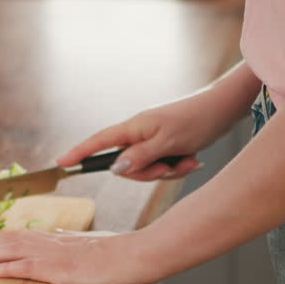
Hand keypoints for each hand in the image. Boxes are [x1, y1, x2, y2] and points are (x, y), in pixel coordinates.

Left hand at [0, 228, 158, 283]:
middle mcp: (51, 243)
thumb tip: (61, 234)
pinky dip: (3, 268)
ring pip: (10, 252)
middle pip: (9, 241)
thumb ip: (74, 241)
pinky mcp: (55, 268)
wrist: (134, 256)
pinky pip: (23, 267)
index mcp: (59, 239)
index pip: (22, 235)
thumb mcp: (94, 243)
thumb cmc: (120, 254)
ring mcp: (51, 255)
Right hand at [57, 97, 210, 180]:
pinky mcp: (165, 148)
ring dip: (169, 172)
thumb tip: (116, 169)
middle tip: (171, 165)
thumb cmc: (197, 119)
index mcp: (134, 128)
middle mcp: (139, 135)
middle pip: (127, 167)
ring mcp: (152, 142)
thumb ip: (141, 156)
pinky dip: (177, 168)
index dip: (79, 153)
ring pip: (147, 171)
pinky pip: (162, 168)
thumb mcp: (169, 141)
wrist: (224, 109)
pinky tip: (193, 159)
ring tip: (189, 160)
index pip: (99, 142)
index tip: (60, 163)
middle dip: (150, 174)